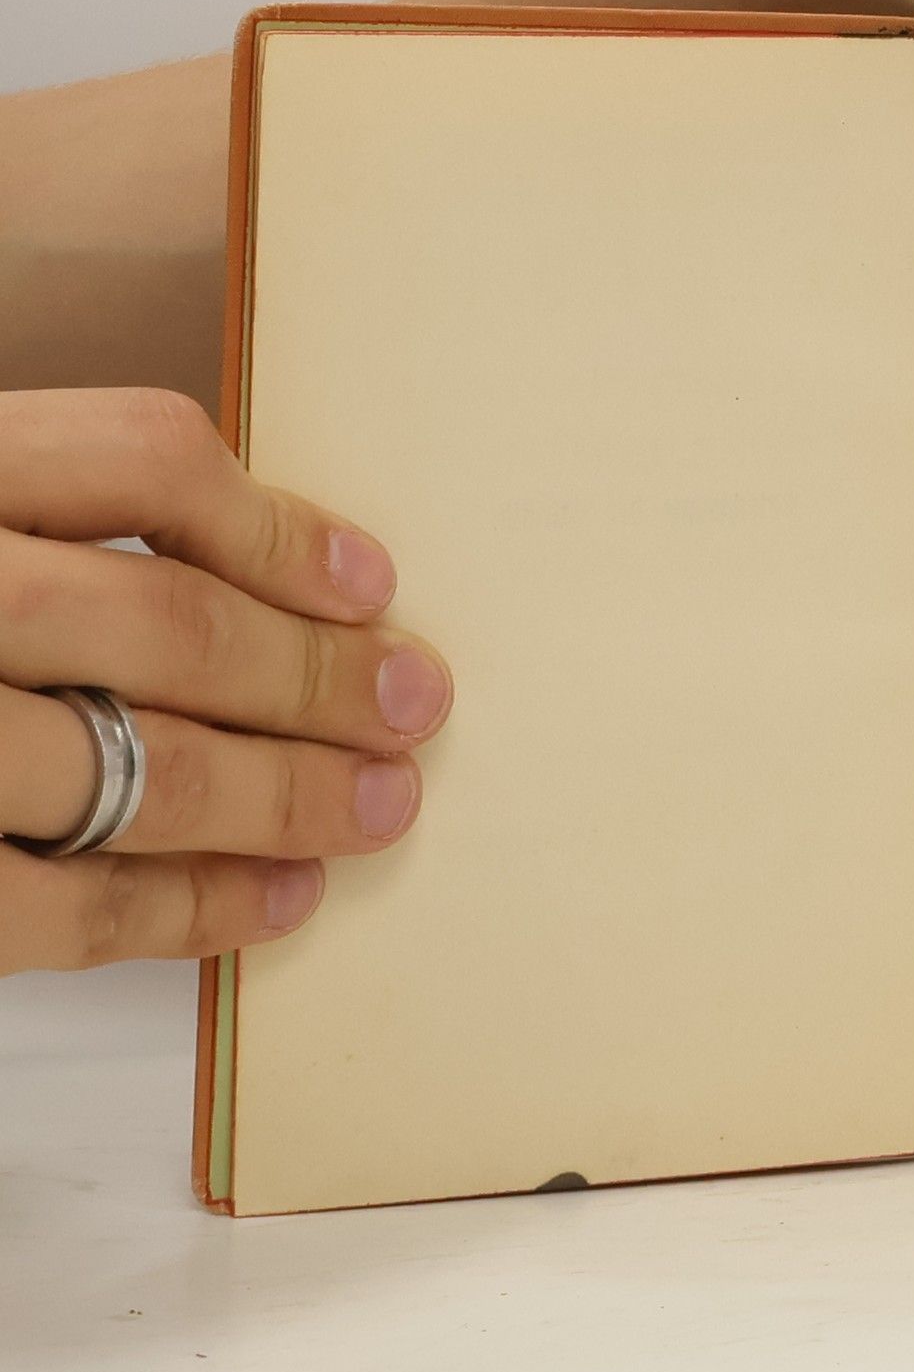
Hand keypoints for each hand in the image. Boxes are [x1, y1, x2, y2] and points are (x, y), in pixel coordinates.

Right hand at [0, 389, 452, 973]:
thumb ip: (31, 515)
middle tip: (417, 706)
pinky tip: (276, 906)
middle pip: (169, 625)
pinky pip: (60, 910)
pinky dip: (187, 912)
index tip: (371, 582)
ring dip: (285, 797)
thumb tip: (256, 575)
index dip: (280, 523)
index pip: (142, 458)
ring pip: (141, 769)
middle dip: (318, 677)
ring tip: (377, 808)